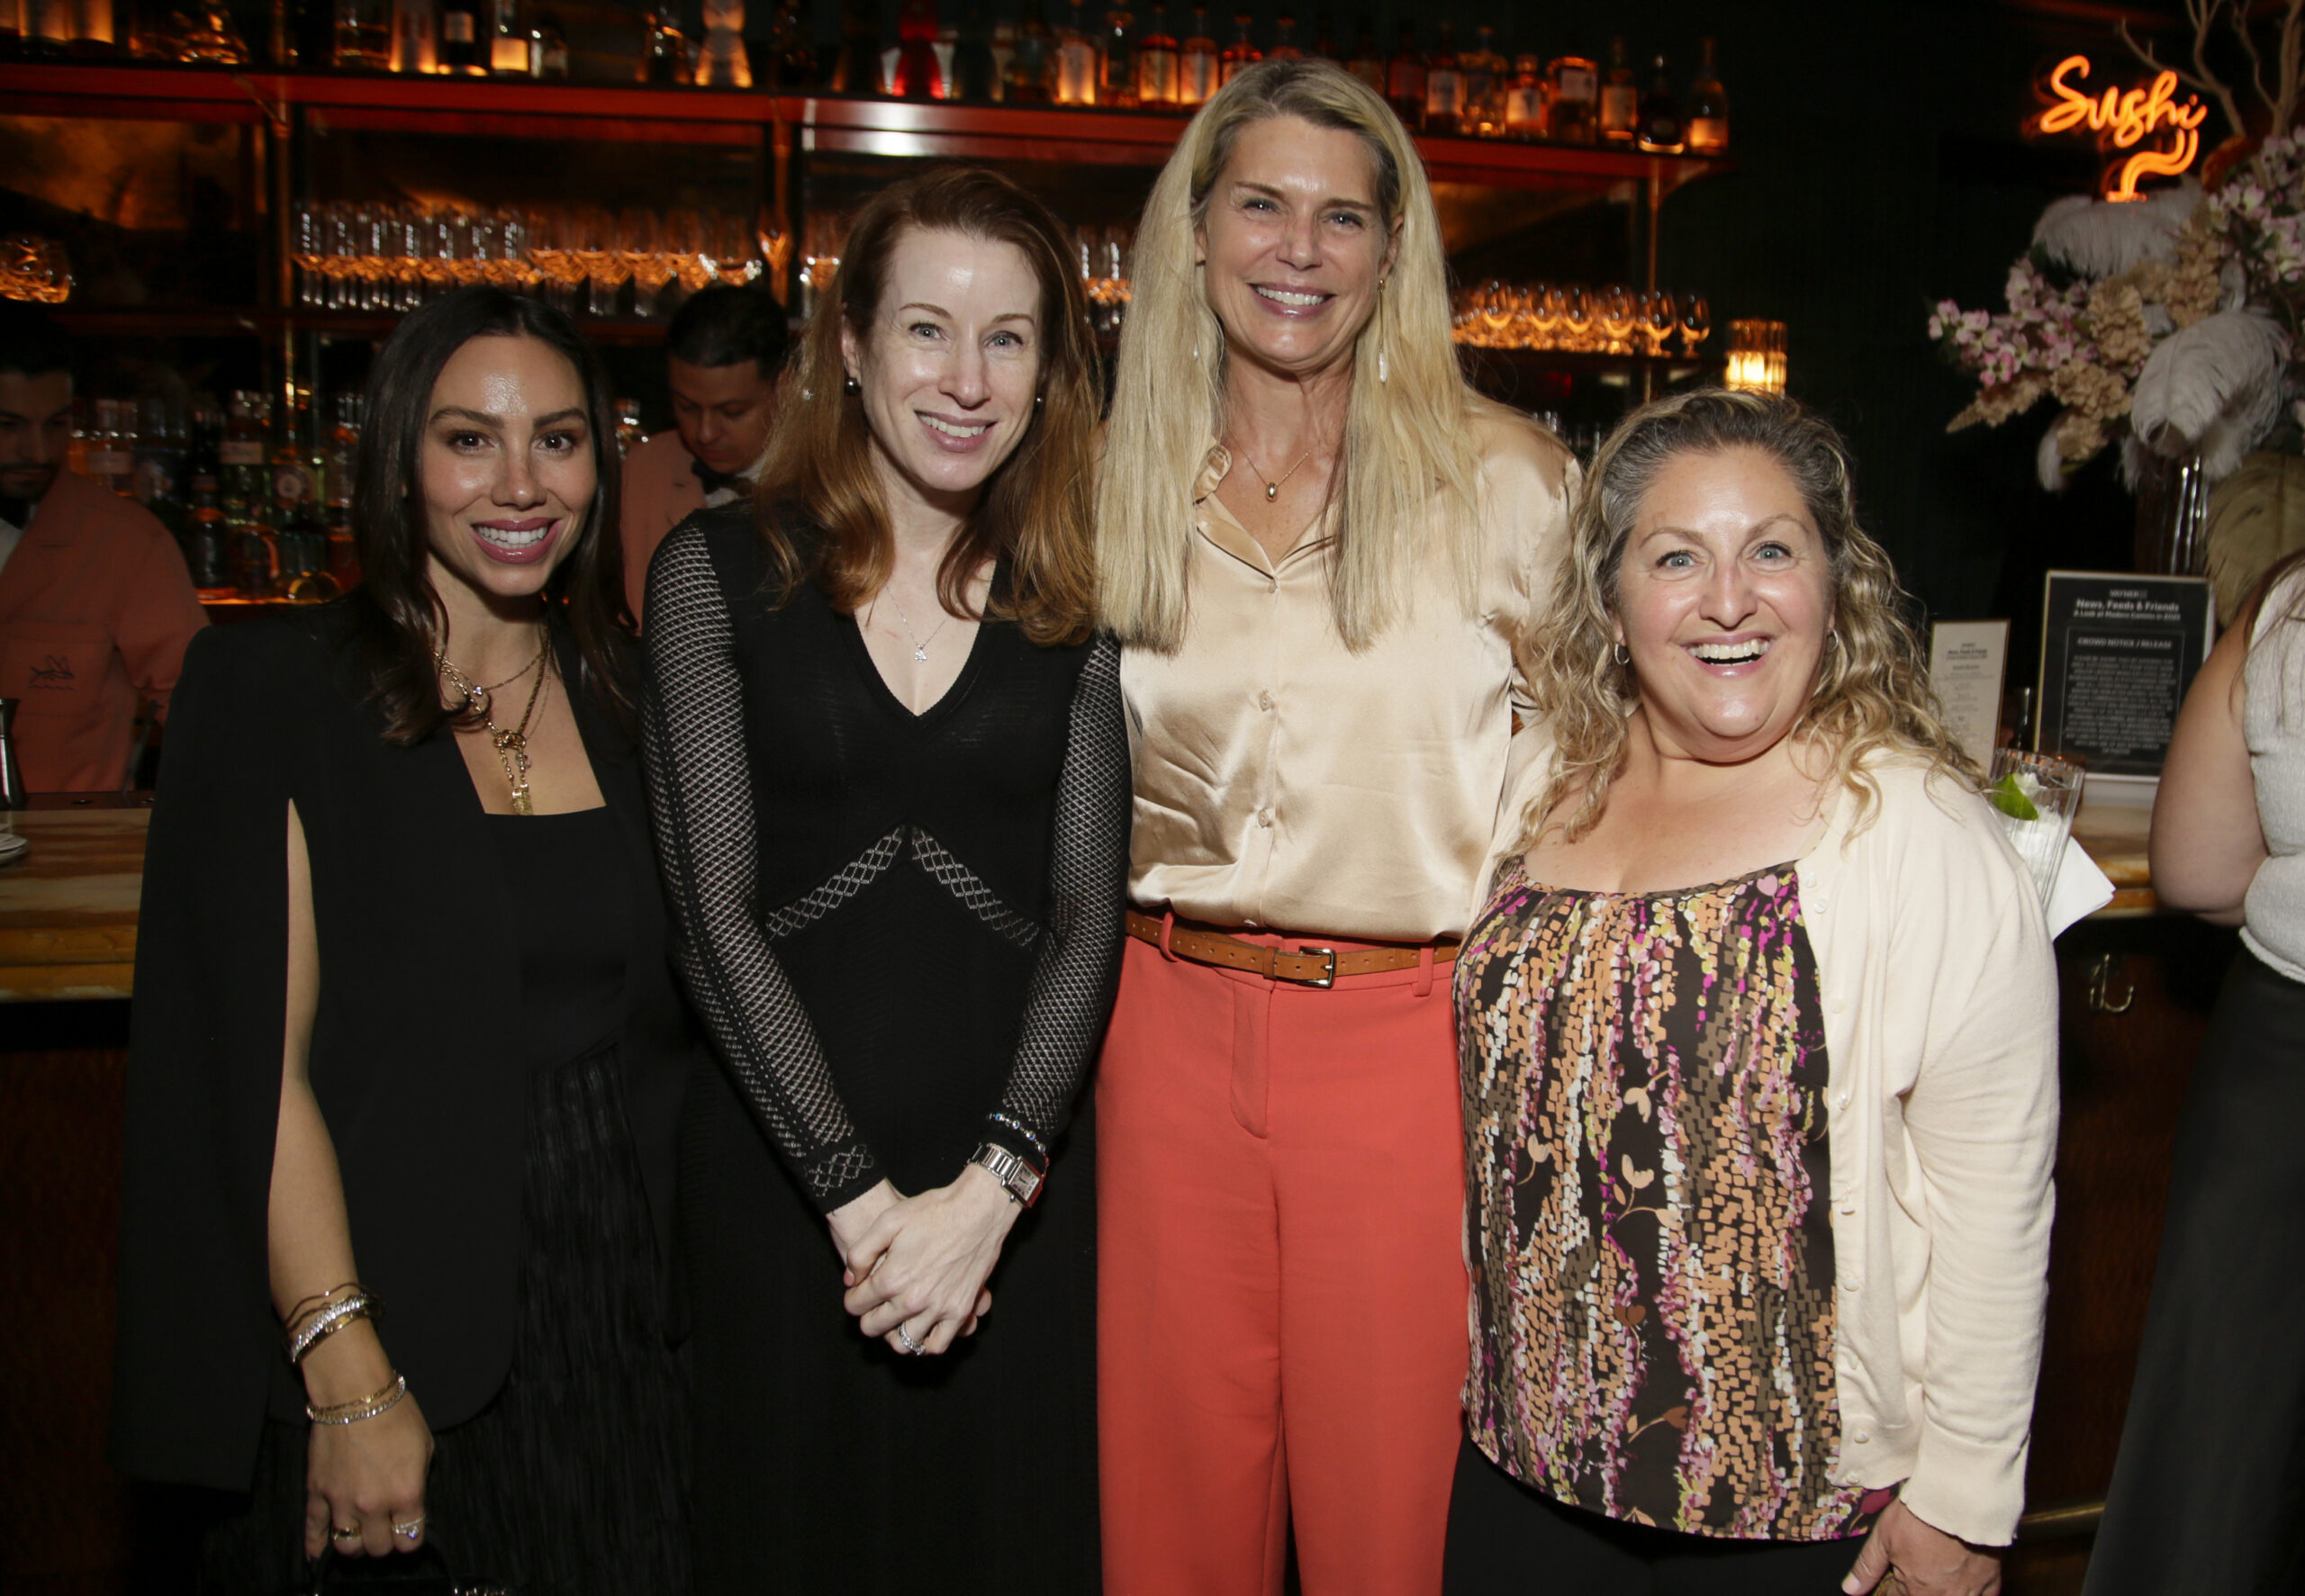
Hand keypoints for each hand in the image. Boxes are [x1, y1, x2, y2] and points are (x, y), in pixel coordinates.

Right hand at [299, 1328, 431, 1559]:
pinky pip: (314, 1531)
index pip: (409, 1540)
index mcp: (406, 1494)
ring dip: (356, 1545)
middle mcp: (374, 1505)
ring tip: (360, 1535)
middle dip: (384, 1542)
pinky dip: (315, 1546)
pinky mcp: (317, 1494)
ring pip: (348, 1547)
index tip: (409, 1531)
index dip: (411, 1538)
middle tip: (385, 1529)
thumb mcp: (425, 1446)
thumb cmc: (396, 1414)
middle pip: (378, 1548)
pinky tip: (318, 1555)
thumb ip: (418, 1481)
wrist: (356, 1394)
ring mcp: (342, 1502)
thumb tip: (411, 1502)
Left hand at [840, 1164, 1021, 1354]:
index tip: (860, 1289)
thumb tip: (850, 1281)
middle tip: (875, 1303)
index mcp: (891, 1278)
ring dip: (894, 1331)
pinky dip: (925, 1342)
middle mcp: (912, 1300)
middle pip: (874, 1327)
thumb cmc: (933, 1211)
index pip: (855, 1305)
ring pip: (903, 1343)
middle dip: (868, 1316)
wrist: (978, 1210)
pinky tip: (922, 1326)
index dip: (853, 1296)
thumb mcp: (887, 1221)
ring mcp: (938, 1308)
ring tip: (897, 1316)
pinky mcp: (960, 1311)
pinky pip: (937, 1345)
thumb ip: (860, 1253)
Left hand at [1844, 1501, 2001, 1595]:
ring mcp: (1970, 1593)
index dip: (1893, 1589)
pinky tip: (1963, 1585)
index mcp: (1915, 1590)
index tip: (1895, 1580)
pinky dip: (1973, 1594)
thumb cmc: (1921, 1515)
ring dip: (1942, 1592)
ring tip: (1938, 1573)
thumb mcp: (1883, 1537)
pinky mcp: (1992, 1583)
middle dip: (1916, 1589)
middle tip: (1919, 1570)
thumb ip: (1867, 1567)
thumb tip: (1851, 1589)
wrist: (1961, 1500)